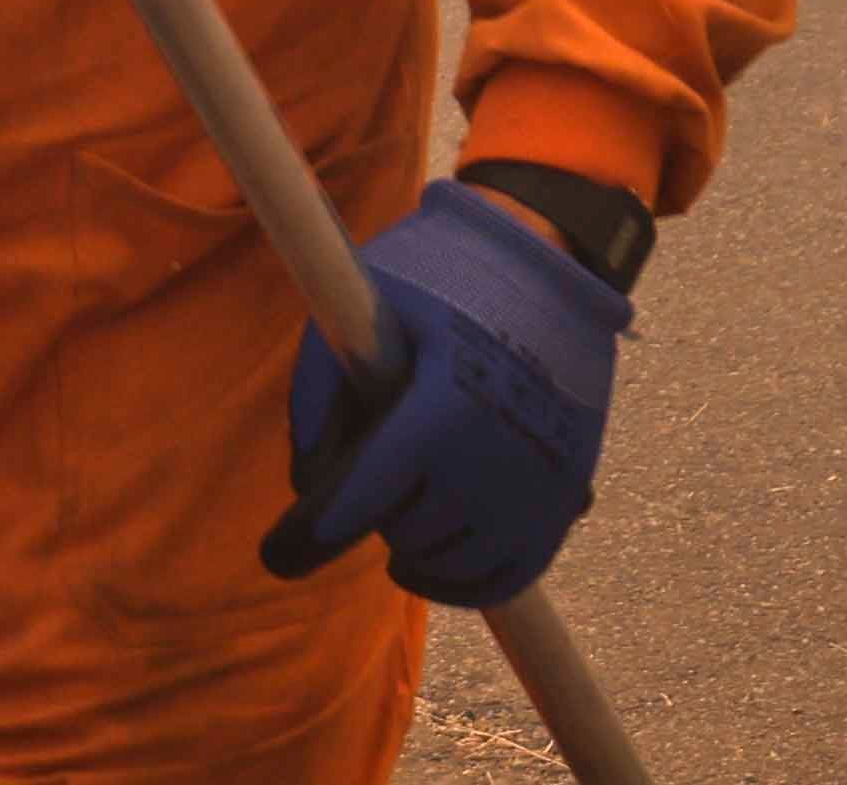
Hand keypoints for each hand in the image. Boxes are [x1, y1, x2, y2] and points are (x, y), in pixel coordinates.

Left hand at [260, 179, 627, 605]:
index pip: (368, 496)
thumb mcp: (364, 306)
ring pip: (454, 560)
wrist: (547, 264)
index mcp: (443, 406)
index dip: (316, 533)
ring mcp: (540, 483)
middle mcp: (497, 456)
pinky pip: (509, 573)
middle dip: (371, 516)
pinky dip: (464, 582)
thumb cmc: (441, 276)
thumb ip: (320, 393)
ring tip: (396, 514)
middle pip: (406, 530)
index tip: (279, 555)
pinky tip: (430, 564)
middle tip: (361, 488)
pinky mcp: (567, 495)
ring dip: (413, 549)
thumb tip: (306, 484)